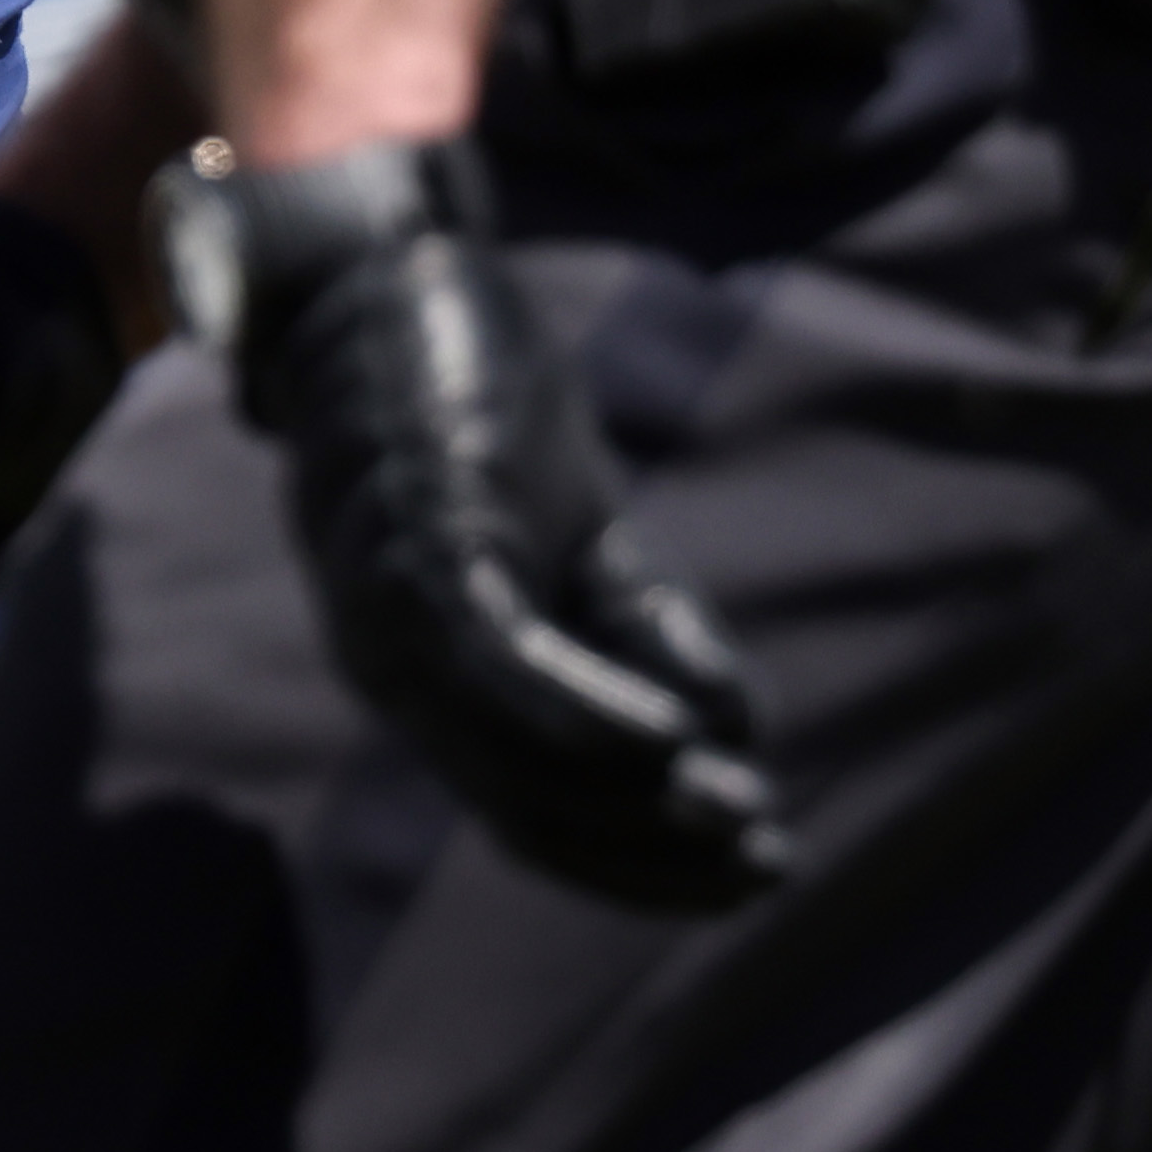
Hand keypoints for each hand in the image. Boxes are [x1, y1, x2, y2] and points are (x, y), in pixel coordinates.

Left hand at [219, 155, 789, 906]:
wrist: (386, 279)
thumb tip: (732, 735)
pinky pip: (495, 660)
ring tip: (738, 808)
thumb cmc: (476, 409)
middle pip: (528, 809)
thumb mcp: (583, 533)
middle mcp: (398, 672)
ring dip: (632, 799)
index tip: (754, 872)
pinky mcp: (419, 539)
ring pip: (511, 754)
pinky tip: (671, 742)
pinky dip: (580, 713)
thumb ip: (643, 631)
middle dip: (652, 852)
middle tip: (765, 863)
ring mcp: (397, 613)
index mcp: (434, 684)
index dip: (643, 863)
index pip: (535, 816)